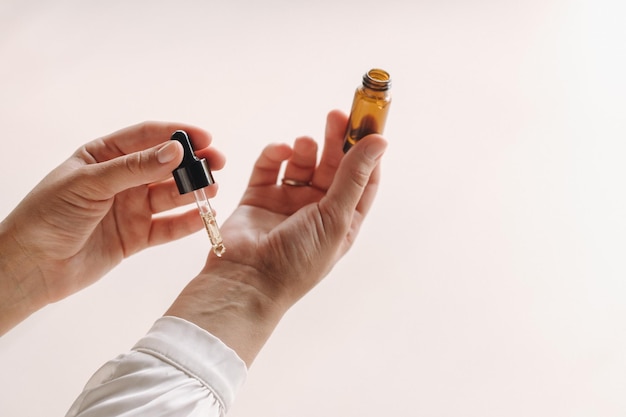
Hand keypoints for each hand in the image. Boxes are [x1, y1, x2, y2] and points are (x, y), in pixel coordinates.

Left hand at [0, 122, 224, 332]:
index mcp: (104, 156)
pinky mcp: (136, 237)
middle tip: (217, 163)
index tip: (205, 138)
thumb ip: (134, 168)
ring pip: (170, 196)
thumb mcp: (89, 183)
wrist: (31, 267)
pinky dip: (186, 223)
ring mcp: (130, 208)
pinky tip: (203, 217)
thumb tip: (175, 151)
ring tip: (212, 190)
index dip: (176, 135)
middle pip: (165, 166)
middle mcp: (121, 180)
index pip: (146, 137)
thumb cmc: (48, 216)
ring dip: (192, 192)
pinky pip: (167, 228)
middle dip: (192, 163)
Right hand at [166, 110, 386, 364]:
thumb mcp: (335, 217)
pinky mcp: (259, 196)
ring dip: (306, 148)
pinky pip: (270, 167)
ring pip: (302, 163)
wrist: (247, 280)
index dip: (366, 151)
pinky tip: (281, 151)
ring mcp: (287, 202)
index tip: (367, 123)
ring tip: (304, 144)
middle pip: (332, 165)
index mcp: (341, 219)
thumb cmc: (298, 260)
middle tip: (337, 115)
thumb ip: (353, 176)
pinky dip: (276, 154)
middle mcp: (316, 209)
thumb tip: (379, 142)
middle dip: (336, 140)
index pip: (362, 179)